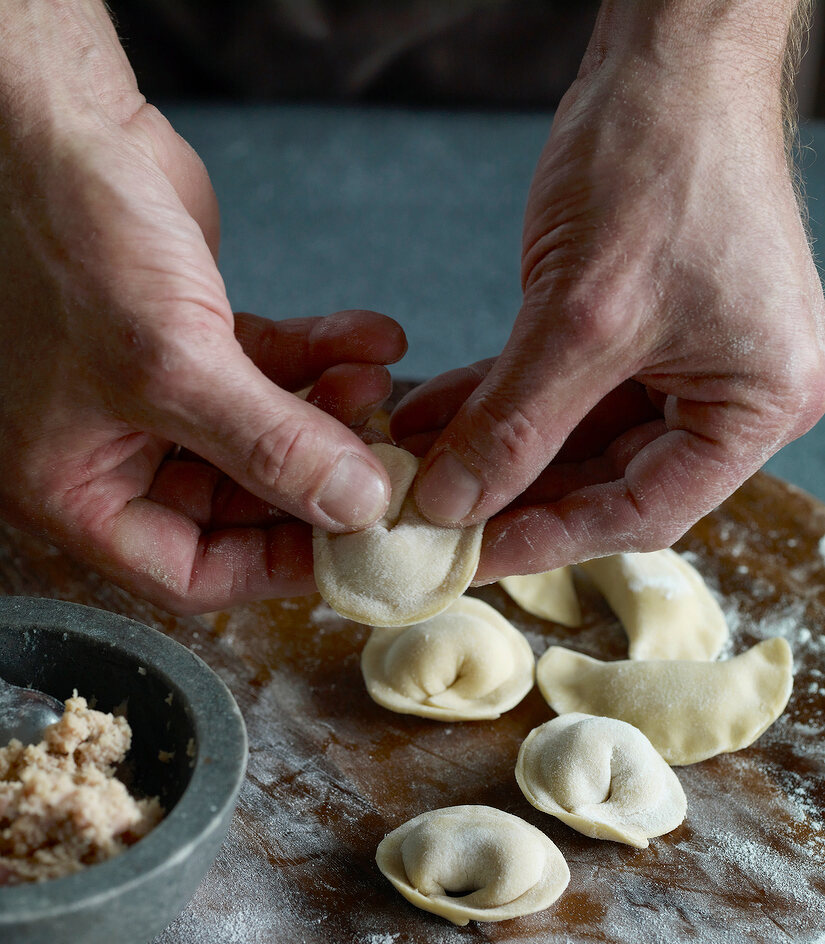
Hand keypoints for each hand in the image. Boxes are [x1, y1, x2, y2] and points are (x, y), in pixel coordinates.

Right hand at [0, 7, 404, 611]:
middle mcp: (114, 449)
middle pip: (240, 506)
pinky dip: (322, 356)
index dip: (274, 569)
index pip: (189, 573)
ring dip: (329, 414)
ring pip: (263, 435)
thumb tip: (356, 507)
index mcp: (76, 487)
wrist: (56, 121)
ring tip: (376, 386)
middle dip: (316, 481)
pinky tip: (373, 337)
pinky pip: (271, 370)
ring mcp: (156, 393)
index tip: (352, 549)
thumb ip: (269, 446)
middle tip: (383, 468)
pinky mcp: (192, 336)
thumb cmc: (67, 240)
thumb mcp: (171, 365)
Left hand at [391, 7, 824, 580]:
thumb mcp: (581, 316)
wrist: (670, 55)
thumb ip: (516, 423)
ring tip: (418, 465)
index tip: (475, 555)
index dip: (554, 538)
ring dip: (495, 447)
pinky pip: (564, 384)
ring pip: (576, 434)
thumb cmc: (661, 163)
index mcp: (756, 404)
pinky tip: (434, 413)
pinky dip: (500, 398)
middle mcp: (731, 393)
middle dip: (513, 492)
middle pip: (608, 479)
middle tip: (435, 519)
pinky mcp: (639, 327)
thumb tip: (453, 505)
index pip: (646, 511)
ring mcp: (686, 359)